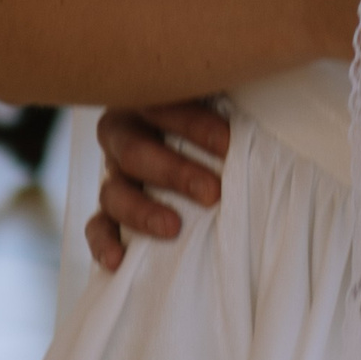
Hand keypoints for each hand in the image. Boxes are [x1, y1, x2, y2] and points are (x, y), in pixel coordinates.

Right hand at [88, 100, 230, 270]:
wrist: (193, 147)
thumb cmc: (214, 117)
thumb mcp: (218, 100)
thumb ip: (229, 102)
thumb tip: (264, 111)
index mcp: (148, 100)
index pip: (161, 107)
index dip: (194, 125)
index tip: (228, 144)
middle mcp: (124, 134)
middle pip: (135, 152)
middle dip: (174, 172)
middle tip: (212, 192)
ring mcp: (113, 174)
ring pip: (112, 192)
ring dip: (143, 210)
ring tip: (173, 228)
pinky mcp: (109, 210)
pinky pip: (97, 226)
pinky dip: (103, 243)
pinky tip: (119, 259)